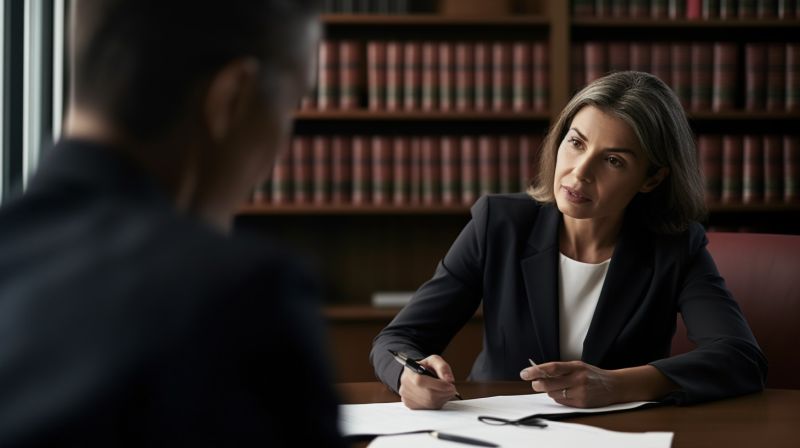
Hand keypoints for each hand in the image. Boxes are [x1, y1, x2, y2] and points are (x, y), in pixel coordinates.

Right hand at [398, 355, 459, 409]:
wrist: (415, 375)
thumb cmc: (425, 367)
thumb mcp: (434, 360)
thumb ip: (442, 367)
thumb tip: (449, 379)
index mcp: (409, 371)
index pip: (421, 381)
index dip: (438, 385)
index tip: (450, 385)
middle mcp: (405, 385)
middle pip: (428, 395)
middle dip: (444, 392)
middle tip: (450, 388)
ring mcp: (407, 397)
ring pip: (430, 403)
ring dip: (442, 398)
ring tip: (444, 390)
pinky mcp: (411, 406)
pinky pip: (429, 408)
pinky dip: (437, 403)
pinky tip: (437, 395)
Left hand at [520, 361, 677, 407]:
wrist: (614, 386)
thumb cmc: (593, 374)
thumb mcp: (578, 366)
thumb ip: (560, 368)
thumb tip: (539, 372)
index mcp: (575, 366)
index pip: (551, 368)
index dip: (536, 371)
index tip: (525, 373)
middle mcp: (577, 379)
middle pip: (549, 383)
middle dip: (537, 384)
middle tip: (534, 383)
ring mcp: (580, 392)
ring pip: (553, 394)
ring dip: (549, 392)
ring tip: (555, 387)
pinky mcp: (581, 403)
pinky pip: (562, 402)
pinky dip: (559, 398)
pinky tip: (564, 393)